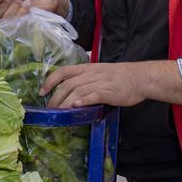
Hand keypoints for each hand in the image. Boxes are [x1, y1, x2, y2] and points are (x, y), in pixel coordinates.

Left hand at [41, 61, 181, 108]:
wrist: (140, 77)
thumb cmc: (120, 77)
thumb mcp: (100, 73)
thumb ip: (86, 80)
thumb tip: (72, 94)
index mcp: (87, 68)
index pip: (63, 71)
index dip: (50, 81)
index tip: (42, 91)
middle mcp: (91, 74)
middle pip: (67, 84)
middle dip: (55, 97)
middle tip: (50, 109)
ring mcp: (99, 82)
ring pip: (77, 91)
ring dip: (65, 103)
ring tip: (58, 113)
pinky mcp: (108, 92)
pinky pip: (93, 95)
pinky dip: (83, 101)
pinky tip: (75, 107)